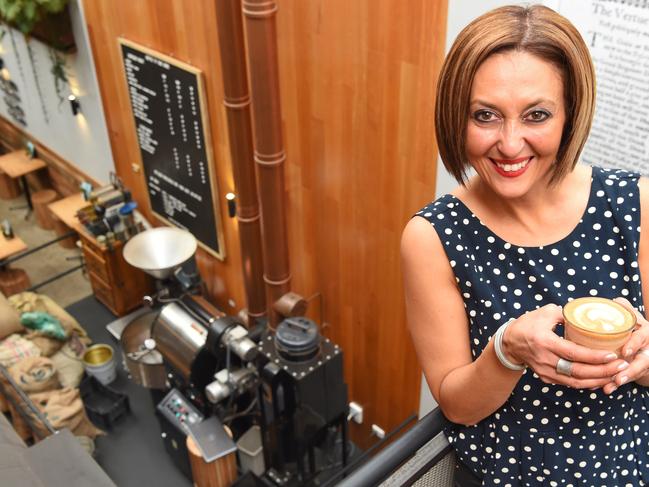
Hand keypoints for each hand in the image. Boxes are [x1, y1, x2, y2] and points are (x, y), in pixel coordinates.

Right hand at [503, 304, 626, 391]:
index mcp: (545, 342)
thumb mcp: (545, 313)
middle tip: (621, 366)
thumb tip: (586, 316)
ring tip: (614, 375)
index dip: (594, 356)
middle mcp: (545, 360)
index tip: (612, 355)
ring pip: (575, 382)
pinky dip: (586, 383)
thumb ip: (567, 315)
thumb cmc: (528, 325)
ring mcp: (545, 371)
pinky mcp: (547, 378)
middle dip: (603, 371)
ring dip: (597, 380)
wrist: (509, 343)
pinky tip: (599, 379)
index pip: (573, 353)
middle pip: (578, 371)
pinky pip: (570, 383)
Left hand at [601, 298, 648, 391]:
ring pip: (635, 372)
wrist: (646, 342)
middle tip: (617, 378)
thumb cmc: (634, 326)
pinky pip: (628, 378)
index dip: (634, 344)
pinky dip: (615, 384)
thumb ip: (624, 309)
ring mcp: (644, 360)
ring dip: (621, 380)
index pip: (642, 337)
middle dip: (630, 371)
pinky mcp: (637, 370)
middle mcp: (648, 347)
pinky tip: (605, 389)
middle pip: (643, 362)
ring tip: (608, 387)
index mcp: (646, 331)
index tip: (625, 351)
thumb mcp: (632, 316)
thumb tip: (615, 301)